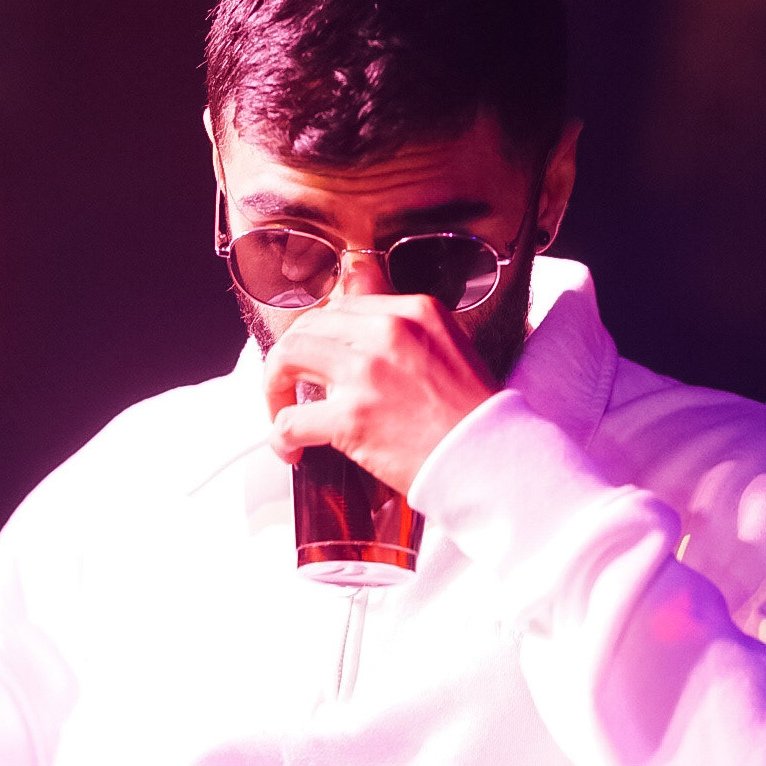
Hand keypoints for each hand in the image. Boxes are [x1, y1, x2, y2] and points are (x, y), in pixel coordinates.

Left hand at [263, 293, 498, 494]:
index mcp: (414, 311)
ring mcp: (367, 373)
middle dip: (288, 359)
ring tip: (281, 414)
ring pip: (287, 359)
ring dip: (274, 390)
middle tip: (288, 388)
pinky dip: (280, 437)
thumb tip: (359, 305)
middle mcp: (388, 332)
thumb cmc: (474, 417)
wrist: (491, 461)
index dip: (318, 334)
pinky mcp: (352, 418)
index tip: (316, 362)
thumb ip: (405, 329)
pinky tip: (291, 451)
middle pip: (308, 327)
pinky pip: (290, 419)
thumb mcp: (449, 347)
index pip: (341, 306)